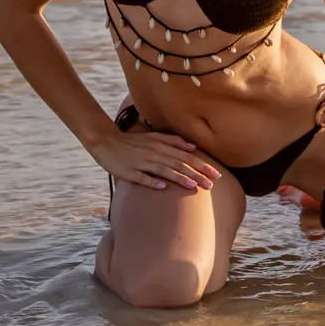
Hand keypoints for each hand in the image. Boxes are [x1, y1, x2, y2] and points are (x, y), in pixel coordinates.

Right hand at [88, 129, 222, 191]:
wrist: (107, 142)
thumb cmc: (134, 142)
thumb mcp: (155, 137)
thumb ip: (174, 141)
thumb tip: (194, 147)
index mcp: (162, 145)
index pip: (187, 156)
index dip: (202, 165)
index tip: (217, 175)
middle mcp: (154, 153)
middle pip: (179, 164)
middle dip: (196, 174)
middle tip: (211, 185)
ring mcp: (141, 162)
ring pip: (164, 170)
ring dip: (179, 178)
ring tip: (193, 186)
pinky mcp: (129, 172)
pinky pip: (142, 177)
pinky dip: (152, 182)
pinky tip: (162, 188)